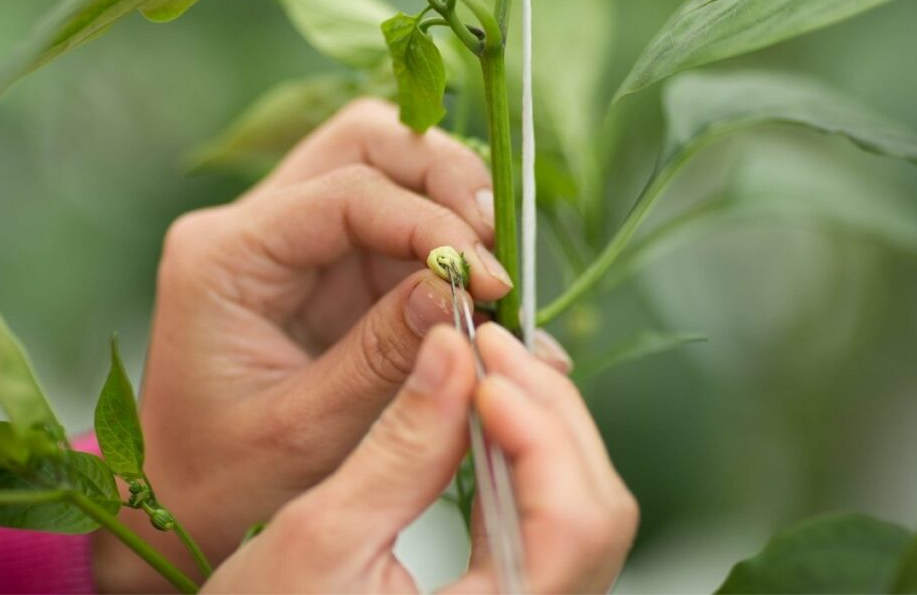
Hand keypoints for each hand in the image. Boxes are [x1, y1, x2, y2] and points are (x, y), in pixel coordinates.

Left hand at [93, 99, 571, 591]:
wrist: (183, 501)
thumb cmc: (225, 477)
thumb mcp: (306, 431)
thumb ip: (384, 357)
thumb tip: (463, 290)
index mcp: (224, 255)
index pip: (345, 193)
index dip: (431, 223)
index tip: (491, 277)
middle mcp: (254, 225)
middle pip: (364, 141)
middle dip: (444, 179)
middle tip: (497, 247)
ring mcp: (293, 237)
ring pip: (387, 167)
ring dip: (450, 206)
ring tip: (493, 271)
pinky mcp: (328, 264)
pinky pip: (397, 223)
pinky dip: (445, 246)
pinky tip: (478, 289)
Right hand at [203, 324, 638, 593]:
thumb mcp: (321, 536)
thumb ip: (399, 447)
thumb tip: (451, 353)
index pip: (574, 524)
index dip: (540, 428)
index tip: (486, 364)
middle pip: (596, 509)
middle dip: (547, 410)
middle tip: (489, 348)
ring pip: (583, 510)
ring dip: (540, 427)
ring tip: (485, 371)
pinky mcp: (514, 594)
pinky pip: (552, 521)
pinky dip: (526, 458)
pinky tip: (486, 418)